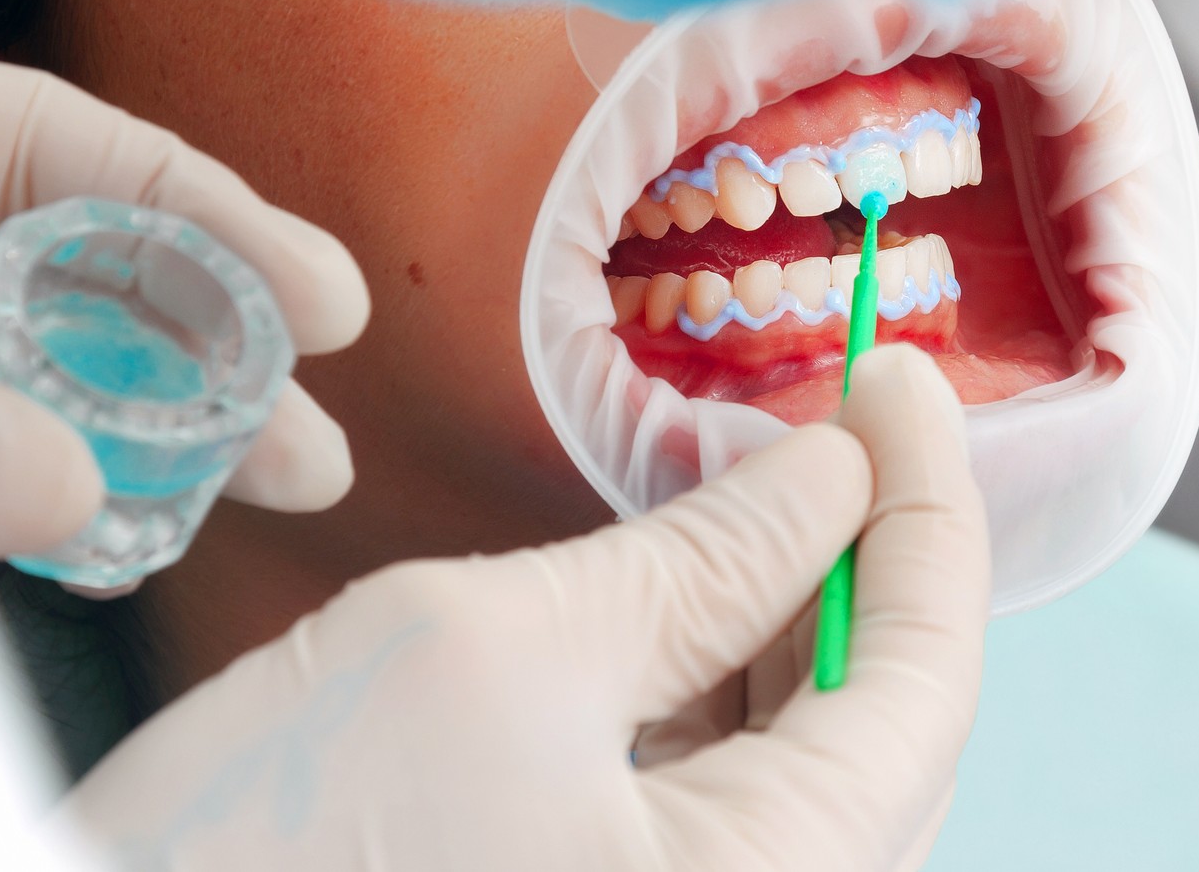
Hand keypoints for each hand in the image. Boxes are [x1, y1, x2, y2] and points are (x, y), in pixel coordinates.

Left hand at [0, 24, 370, 564]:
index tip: (322, 304)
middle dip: (189, 352)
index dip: (199, 216)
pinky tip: (99, 538)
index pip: (40, 137)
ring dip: (124, 436)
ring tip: (242, 495)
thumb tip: (72, 491)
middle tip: (308, 443)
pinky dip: (16, 489)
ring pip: (5, 361)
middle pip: (48, 260)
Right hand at [66, 345, 987, 871]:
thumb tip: (824, 469)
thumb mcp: (498, 651)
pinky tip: (672, 579)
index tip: (900, 374)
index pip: (924, 677)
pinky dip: (702, 680)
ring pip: (791, 760)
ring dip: (779, 608)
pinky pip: (703, 799)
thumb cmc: (269, 854)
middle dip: (858, 551)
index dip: (930, 506)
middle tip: (832, 410)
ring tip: (748, 474)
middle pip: (874, 723)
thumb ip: (697, 560)